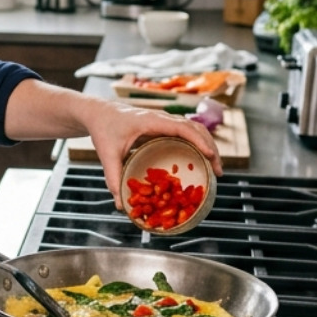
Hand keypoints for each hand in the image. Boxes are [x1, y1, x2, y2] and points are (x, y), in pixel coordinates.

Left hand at [79, 99, 222, 198]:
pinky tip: (201, 160)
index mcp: (151, 121)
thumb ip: (113, 178)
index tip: (211, 156)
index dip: (200, 140)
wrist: (97, 112)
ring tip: (215, 168)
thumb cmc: (103, 129)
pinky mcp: (163, 125)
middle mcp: (161, 118)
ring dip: (208, 145)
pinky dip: (198, 143)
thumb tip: (121, 204)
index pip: (183, 127)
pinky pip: (187, 131)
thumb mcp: (107, 154)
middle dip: (211, 147)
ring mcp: (164, 120)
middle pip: (195, 128)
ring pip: (194, 128)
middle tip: (218, 171)